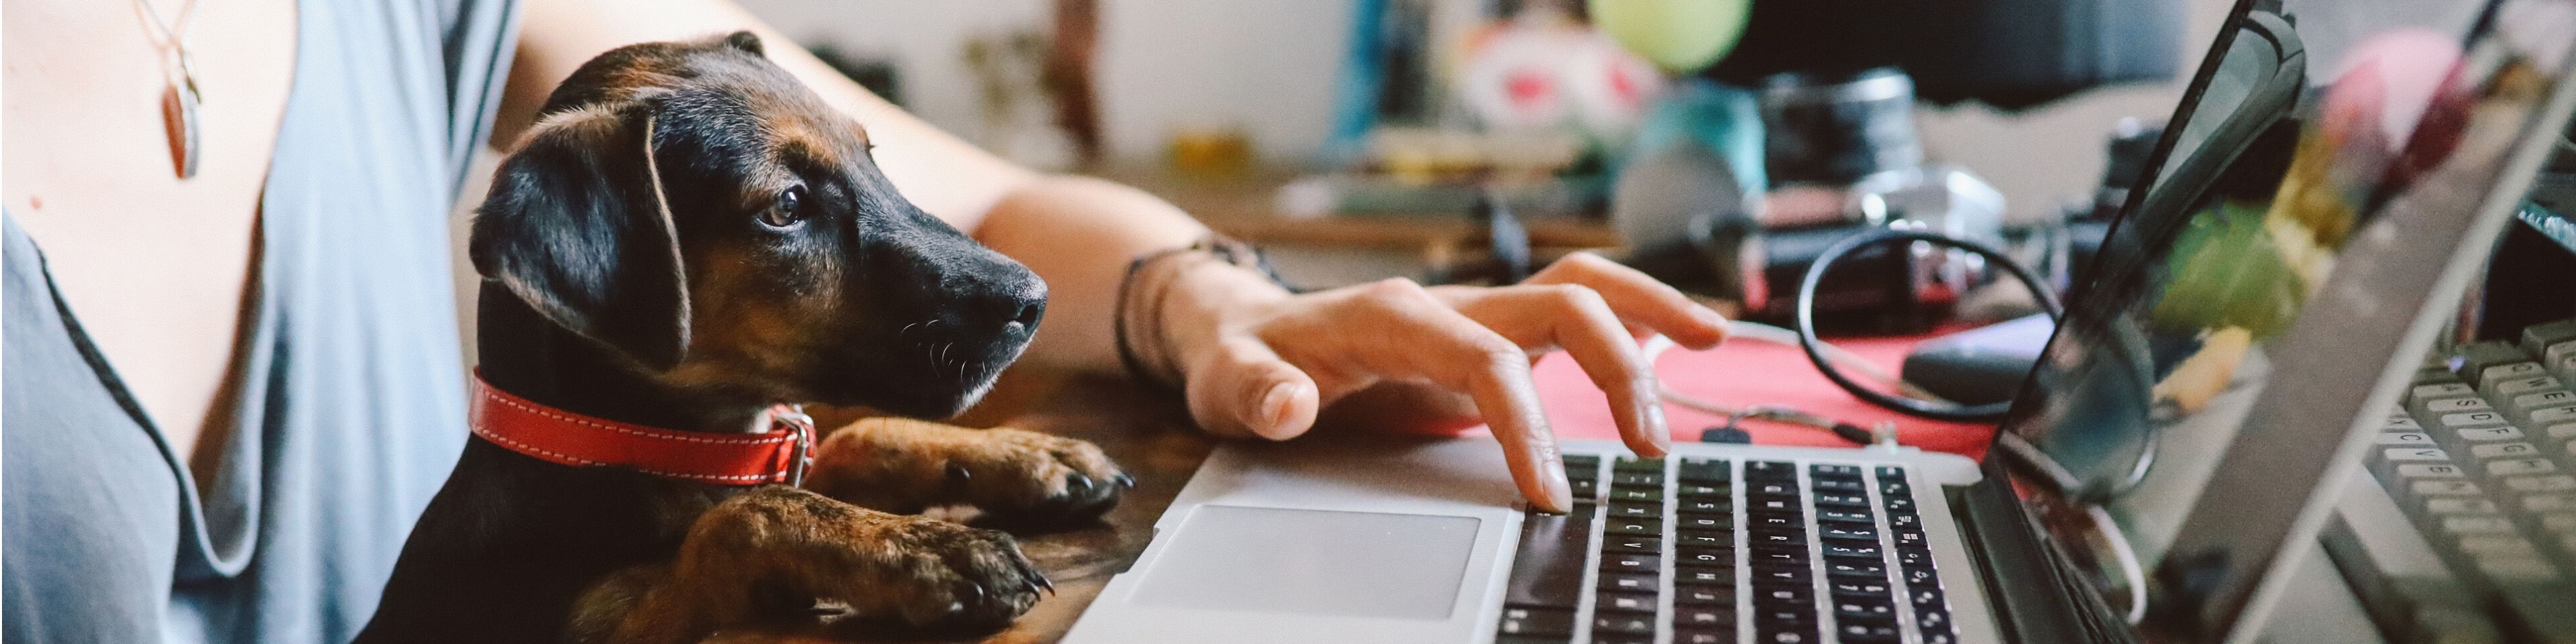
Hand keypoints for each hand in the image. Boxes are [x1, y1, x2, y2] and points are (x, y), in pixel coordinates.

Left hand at [1146, 252, 1728, 511]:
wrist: (1242, 330)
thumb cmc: (1243, 360)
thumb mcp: (1227, 383)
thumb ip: (1256, 394)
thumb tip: (1287, 404)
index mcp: (1394, 313)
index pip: (1487, 358)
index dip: (1527, 423)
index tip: (1551, 496)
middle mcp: (1449, 300)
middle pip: (1561, 298)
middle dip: (1618, 364)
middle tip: (1650, 448)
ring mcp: (1477, 310)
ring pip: (1583, 283)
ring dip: (1650, 310)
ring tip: (1716, 343)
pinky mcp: (1492, 331)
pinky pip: (1574, 307)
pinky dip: (1635, 313)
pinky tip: (1684, 336)